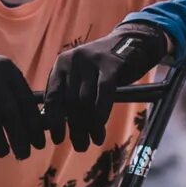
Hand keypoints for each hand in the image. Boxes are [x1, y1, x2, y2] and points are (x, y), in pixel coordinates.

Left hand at [44, 23, 172, 150]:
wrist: (133, 40)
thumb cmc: (105, 66)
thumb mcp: (82, 75)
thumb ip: (70, 94)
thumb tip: (59, 125)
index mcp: (61, 64)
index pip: (52, 96)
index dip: (54, 120)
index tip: (58, 139)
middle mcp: (72, 61)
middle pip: (70, 101)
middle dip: (74, 127)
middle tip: (80, 146)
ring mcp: (91, 61)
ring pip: (86, 101)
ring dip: (89, 125)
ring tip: (93, 141)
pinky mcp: (111, 65)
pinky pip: (103, 94)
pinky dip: (101, 113)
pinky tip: (100, 128)